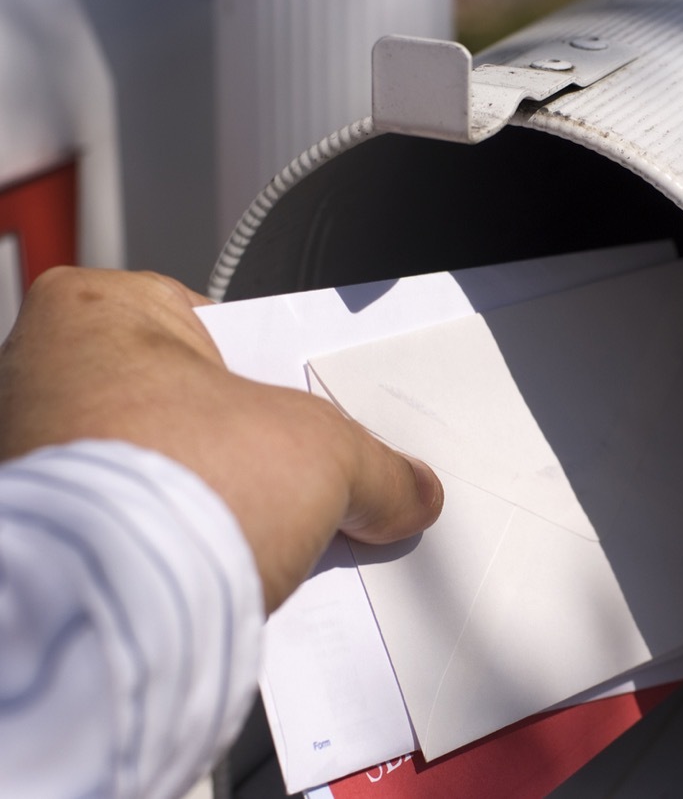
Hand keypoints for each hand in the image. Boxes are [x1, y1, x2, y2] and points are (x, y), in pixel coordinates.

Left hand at [0, 267, 442, 610]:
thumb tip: (404, 491)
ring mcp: (30, 459)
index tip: (316, 411)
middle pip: (191, 405)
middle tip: (300, 475)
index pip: (223, 329)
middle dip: (248, 448)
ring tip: (264, 530)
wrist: (106, 612)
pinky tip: (222, 567)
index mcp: (96, 311)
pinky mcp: (38, 538)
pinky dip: (174, 548)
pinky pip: (132, 530)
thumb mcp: (325, 452)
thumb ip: (379, 467)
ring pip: (160, 471)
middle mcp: (41, 376)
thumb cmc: (167, 489)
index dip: (284, 374)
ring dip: (210, 502)